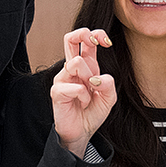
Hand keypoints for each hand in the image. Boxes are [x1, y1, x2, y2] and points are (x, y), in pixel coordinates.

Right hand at [51, 28, 115, 157]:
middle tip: (95, 43)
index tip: (107, 42)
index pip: (85, 41)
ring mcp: (62, 79)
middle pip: (69, 38)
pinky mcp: (57, 91)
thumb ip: (109, 84)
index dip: (96, 34)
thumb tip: (98, 78)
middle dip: (83, 34)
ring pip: (77, 62)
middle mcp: (72, 69)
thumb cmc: (93, 112)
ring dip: (89, 78)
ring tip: (89, 93)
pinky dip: (84, 96)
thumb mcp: (109, 98)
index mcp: (86, 66)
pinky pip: (75, 87)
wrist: (82, 132)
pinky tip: (82, 103)